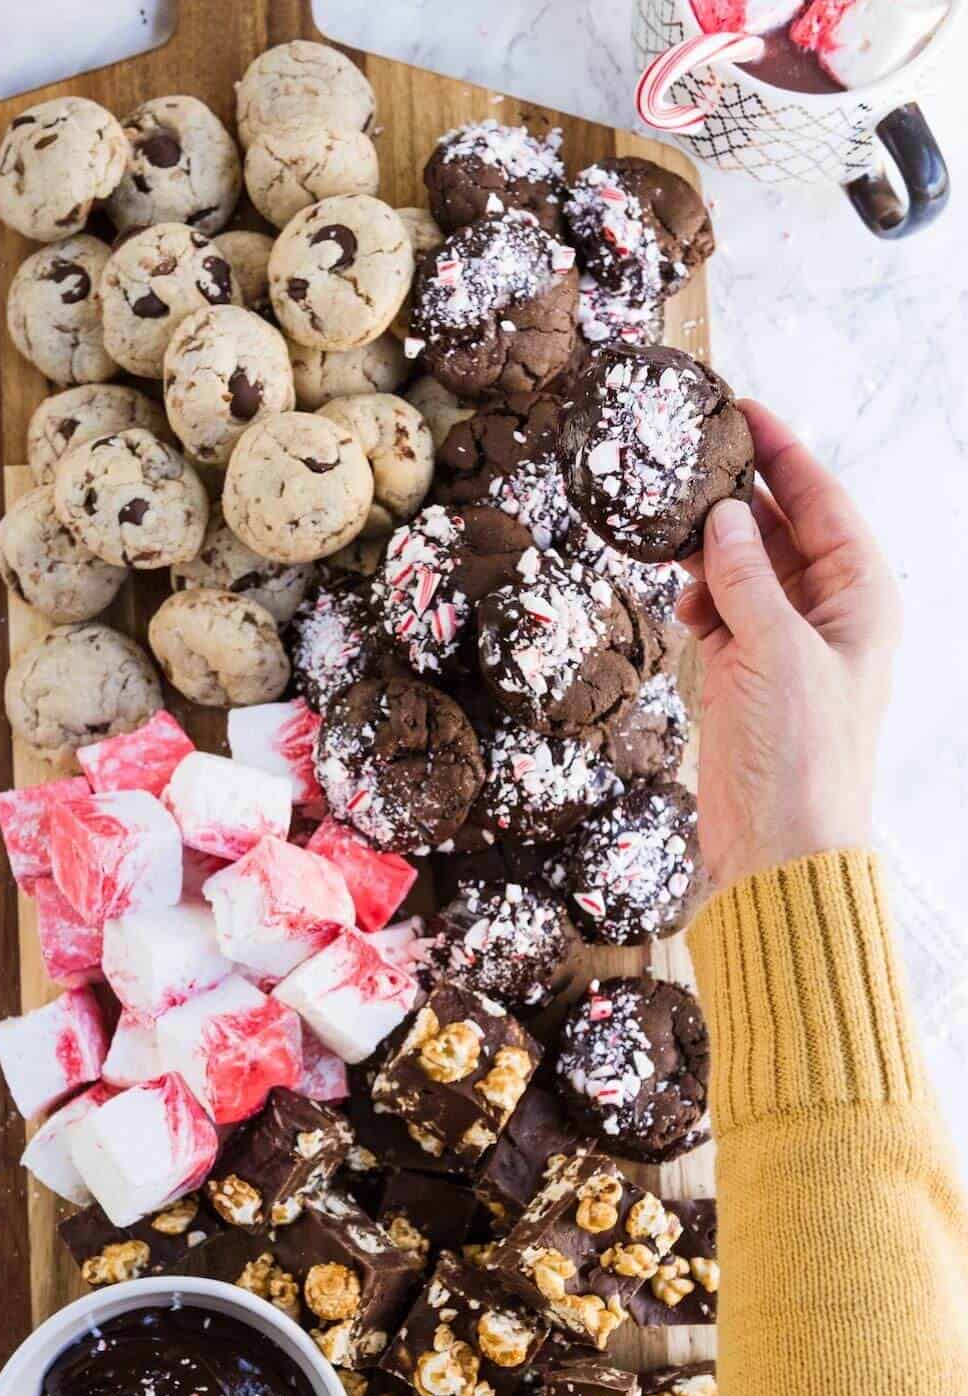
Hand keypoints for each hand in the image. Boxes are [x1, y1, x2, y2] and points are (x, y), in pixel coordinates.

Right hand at [676, 401, 899, 892]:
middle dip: (739, 501)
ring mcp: (783, 645)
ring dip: (711, 556)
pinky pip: (721, 613)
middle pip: (784, 530)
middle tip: (688, 464)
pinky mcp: (744, 676)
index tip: (743, 410)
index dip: (784, 454)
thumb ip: (747, 577)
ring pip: (745, 571)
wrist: (778, 848)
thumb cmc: (799, 756)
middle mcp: (827, 615)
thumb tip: (723, 517)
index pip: (823, 503)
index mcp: (861, 599)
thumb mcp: (775, 651)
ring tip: (673, 541)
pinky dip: (700, 603)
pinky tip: (683, 607)